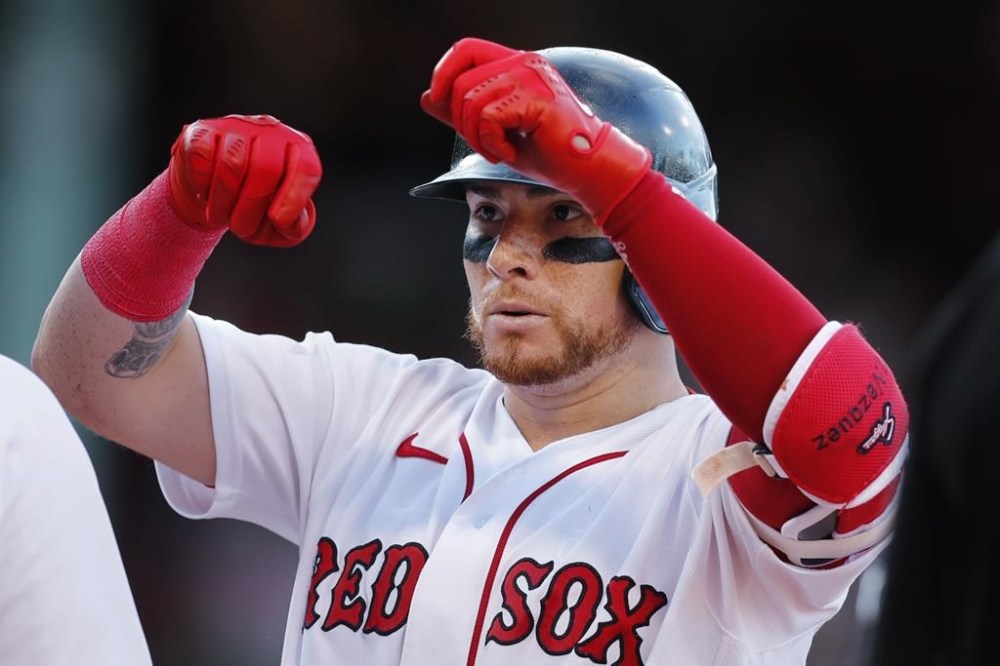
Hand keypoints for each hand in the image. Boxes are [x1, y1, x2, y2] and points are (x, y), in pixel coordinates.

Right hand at [168, 114, 321, 246]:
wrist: (210, 194)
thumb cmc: (252, 206)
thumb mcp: (279, 225)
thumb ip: (294, 225)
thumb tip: (285, 220)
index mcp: (298, 150)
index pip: (307, 166)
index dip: (294, 198)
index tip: (278, 220)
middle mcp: (270, 131)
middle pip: (266, 167)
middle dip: (251, 207)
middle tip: (240, 229)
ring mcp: (236, 126)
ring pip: (232, 162)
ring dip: (223, 200)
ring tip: (220, 216)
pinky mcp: (202, 130)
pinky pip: (202, 154)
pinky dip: (202, 182)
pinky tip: (205, 191)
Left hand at [420, 38, 650, 224]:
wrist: (588, 169)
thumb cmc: (549, 152)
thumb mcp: (496, 131)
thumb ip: (464, 113)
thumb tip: (427, 98)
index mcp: (516, 64)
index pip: (466, 49)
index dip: (444, 73)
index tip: (440, 102)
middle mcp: (524, 63)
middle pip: (461, 82)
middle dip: (461, 122)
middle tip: (486, 145)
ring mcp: (531, 78)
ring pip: (471, 101)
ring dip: (477, 137)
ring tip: (500, 151)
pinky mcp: (536, 99)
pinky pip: (489, 118)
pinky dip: (492, 143)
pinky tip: (510, 153)